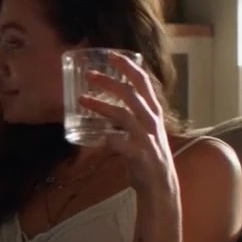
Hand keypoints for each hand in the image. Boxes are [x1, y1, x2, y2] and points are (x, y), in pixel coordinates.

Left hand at [78, 52, 177, 195]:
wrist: (160, 185)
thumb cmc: (147, 154)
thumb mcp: (143, 128)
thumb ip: (129, 114)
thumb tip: (104, 100)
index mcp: (153, 111)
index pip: (143, 82)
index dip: (128, 67)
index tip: (111, 55)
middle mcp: (152, 121)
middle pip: (131, 94)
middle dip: (109, 81)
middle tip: (88, 74)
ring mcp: (148, 138)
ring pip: (123, 115)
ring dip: (100, 105)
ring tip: (81, 99)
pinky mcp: (141, 155)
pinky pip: (120, 143)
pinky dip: (108, 138)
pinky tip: (96, 137)